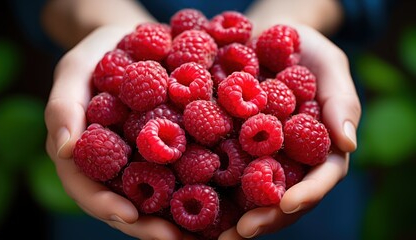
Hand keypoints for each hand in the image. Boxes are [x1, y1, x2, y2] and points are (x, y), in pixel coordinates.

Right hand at [44, 25, 192, 239]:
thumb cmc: (97, 55)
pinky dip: (198, 188)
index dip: (105, 206)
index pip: (88, 189)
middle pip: (126, 204)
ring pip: (157, 196)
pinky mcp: (172, 148)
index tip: (130, 215)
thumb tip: (63, 149)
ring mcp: (143, 160)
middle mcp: (115, 165)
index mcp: (85, 154)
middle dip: (149, 226)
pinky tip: (220, 200)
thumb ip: (63, 107)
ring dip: (177, 219)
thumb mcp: (74, 70)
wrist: (133, 41)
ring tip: (204, 234)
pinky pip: (183, 171)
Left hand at [219, 24, 360, 238]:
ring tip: (215, 235)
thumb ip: (340, 101)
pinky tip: (191, 201)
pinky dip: (211, 188)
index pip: (320, 177)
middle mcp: (289, 157)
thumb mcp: (328, 66)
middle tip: (242, 233)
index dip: (306, 194)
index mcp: (318, 146)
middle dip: (266, 217)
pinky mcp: (231, 145)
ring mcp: (259, 154)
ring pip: (252, 193)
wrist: (265, 36)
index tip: (286, 203)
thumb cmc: (303, 50)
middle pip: (283, 196)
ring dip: (236, 216)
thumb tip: (350, 143)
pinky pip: (224, 169)